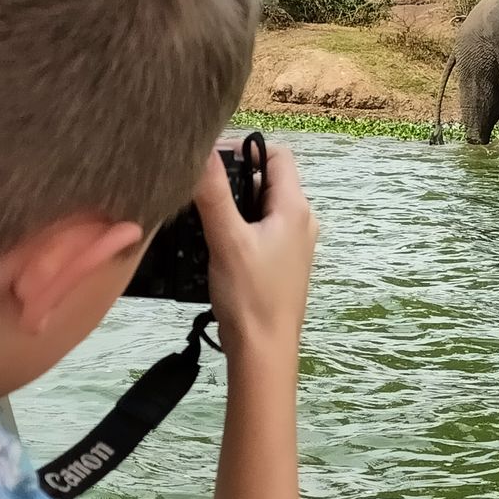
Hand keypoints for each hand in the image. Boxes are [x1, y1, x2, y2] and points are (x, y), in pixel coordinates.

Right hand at [193, 141, 317, 356]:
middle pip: (267, 179)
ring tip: (198, 212)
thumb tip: (201, 149)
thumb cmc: (250, 295)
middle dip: (233, 178)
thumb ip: (214, 192)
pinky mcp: (279, 263)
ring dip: (232, 205)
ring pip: (259, 207)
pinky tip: (210, 239)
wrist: (264, 350)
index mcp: (295, 208)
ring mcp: (292, 243)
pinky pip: (258, 230)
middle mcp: (301, 221)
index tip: (211, 157)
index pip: (278, 155)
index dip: (246, 148)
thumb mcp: (227, 238)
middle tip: (197, 186)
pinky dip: (236, 227)